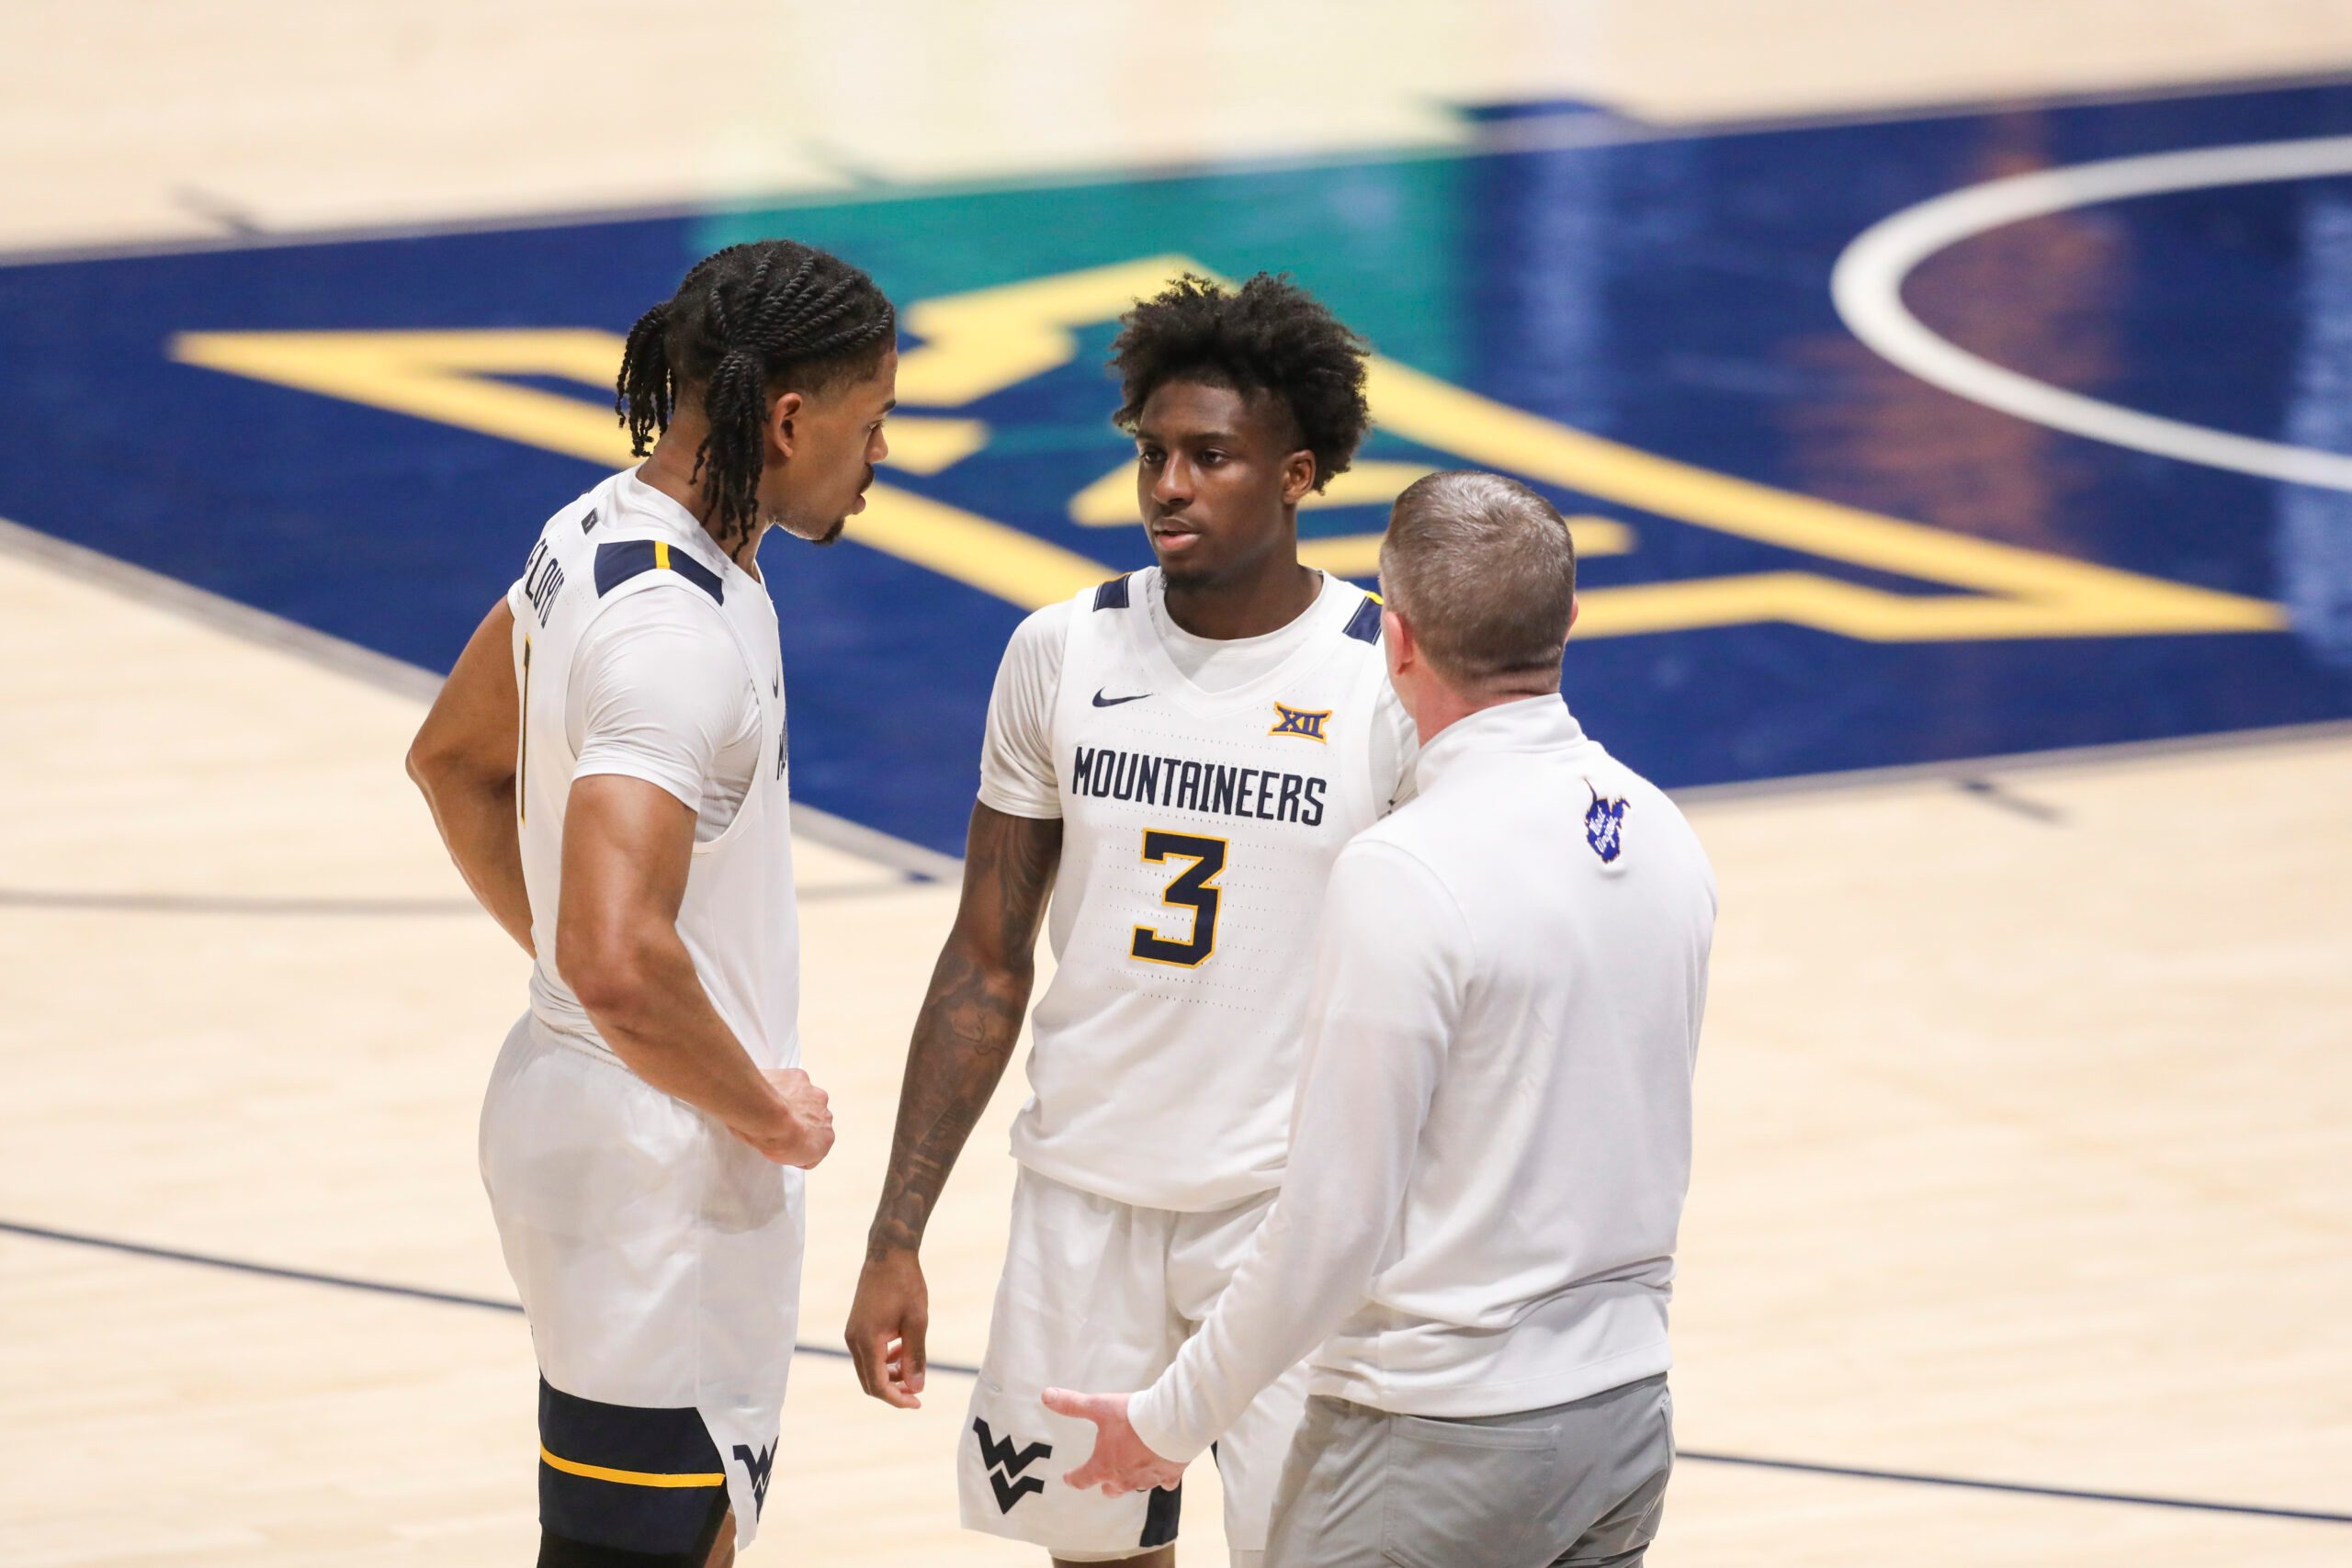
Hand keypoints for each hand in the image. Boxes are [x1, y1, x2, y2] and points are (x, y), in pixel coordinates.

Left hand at [735, 1067, 833, 1167]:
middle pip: (813, 1115)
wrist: (765, 1116)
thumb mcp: (789, 1158)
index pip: (818, 1139)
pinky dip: (782, 1086)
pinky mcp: (800, 1078)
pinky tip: (769, 1093)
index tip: (788, 1138)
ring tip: (771, 1107)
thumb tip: (791, 1148)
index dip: (801, 1138)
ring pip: (804, 1097)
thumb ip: (798, 1151)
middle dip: (799, 1116)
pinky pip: (792, 1082)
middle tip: (778, 1122)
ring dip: (791, 1100)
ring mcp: (814, 1094)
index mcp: (827, 1137)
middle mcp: (825, 1114)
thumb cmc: (775, 1138)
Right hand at [845, 1246, 928, 1407]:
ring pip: (868, 1369)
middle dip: (893, 1391)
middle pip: (869, 1382)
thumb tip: (917, 1388)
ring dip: (890, 1375)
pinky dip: (884, 1360)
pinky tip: (902, 1351)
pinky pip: (868, 1355)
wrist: (889, 1254)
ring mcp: (852, 1334)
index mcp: (867, 1341)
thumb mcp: (917, 1322)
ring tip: (913, 1367)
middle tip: (917, 1392)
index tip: (918, 1402)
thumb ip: (915, 1357)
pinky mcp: (856, 1327)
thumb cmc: (905, 1285)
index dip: (897, 1399)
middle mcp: (854, 1340)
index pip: (877, 1385)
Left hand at [1041, 1388, 1184, 1496]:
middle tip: (1104, 1475)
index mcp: (1104, 1465)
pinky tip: (1163, 1471)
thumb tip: (1046, 1395)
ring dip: (1132, 1478)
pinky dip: (1162, 1478)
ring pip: (1136, 1486)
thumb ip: (1073, 1404)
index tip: (1068, 1477)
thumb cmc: (1133, 1417)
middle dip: (1105, 1483)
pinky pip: (1164, 1483)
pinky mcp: (1170, 1476)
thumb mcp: (1099, 1406)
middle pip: (1110, 1490)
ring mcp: (1148, 1479)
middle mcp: (1124, 1479)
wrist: (1172, 1422)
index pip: (1082, 1479)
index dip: (1073, 1478)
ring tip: (1133, 1466)